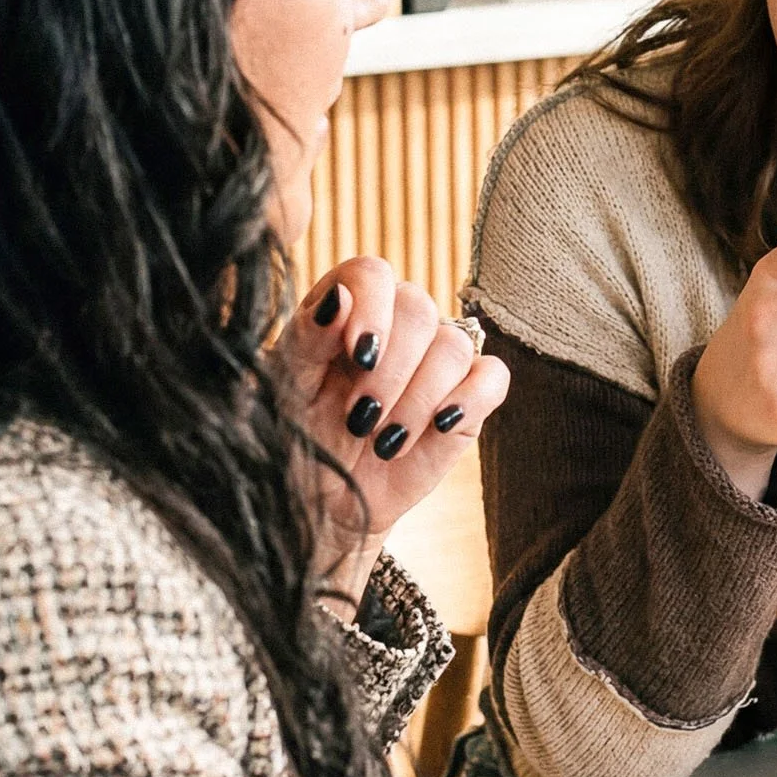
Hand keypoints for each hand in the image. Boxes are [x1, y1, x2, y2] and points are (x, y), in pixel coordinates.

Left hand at [271, 258, 510, 598]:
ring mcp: (434, 360)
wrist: (320, 501)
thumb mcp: (284, 388)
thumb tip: (340, 299)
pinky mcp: (467, 398)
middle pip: (418, 308)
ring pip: (454, 345)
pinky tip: (438, 425)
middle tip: (358, 418)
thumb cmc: (293, 436)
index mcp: (344, 308)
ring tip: (383, 440)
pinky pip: (492, 377)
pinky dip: (469, 399)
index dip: (372, 307)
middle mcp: (394, 324)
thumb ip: (306, 338)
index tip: (358, 355)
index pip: (371, 274)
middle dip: (389, 371)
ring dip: (417, 398)